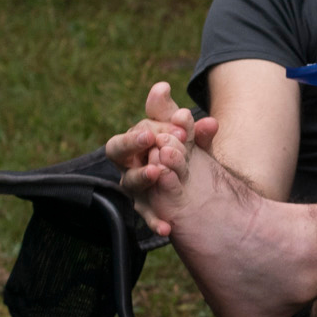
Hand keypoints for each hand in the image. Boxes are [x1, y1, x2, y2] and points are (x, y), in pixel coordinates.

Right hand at [105, 82, 216, 230]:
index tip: (178, 128)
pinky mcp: (147, 209)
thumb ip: (184, 122)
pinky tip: (167, 228)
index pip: (138, 128)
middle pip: (116, 149)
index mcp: (138, 141)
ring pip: (130, 181)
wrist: (199, 184)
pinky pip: (148, 217)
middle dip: (131, 142)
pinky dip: (155, 222)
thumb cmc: (185, 153)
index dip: (156, 126)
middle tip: (150, 138)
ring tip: (157, 171)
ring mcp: (137, 187)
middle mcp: (131, 163)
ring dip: (142, 176)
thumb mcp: (188, 138)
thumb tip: (165, 88)